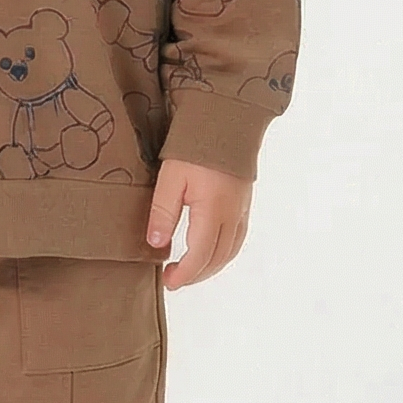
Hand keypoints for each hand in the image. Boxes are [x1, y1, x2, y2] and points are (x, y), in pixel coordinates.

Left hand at [145, 158, 251, 289]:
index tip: (167, 282)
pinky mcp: (245, 204)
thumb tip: (157, 245)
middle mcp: (233, 216)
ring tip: (189, 270)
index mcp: (213, 212)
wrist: (226, 121)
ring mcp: (242, 210)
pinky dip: (223, 253)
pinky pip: (237, 239)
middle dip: (196, 275)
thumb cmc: (195, 147)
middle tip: (174, 280)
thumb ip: (163, 213)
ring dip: (210, 267)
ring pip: (230, 252)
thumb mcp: (171, 178)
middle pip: (217, 259)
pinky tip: (209, 252)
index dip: (184, 275)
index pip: (200, 257)